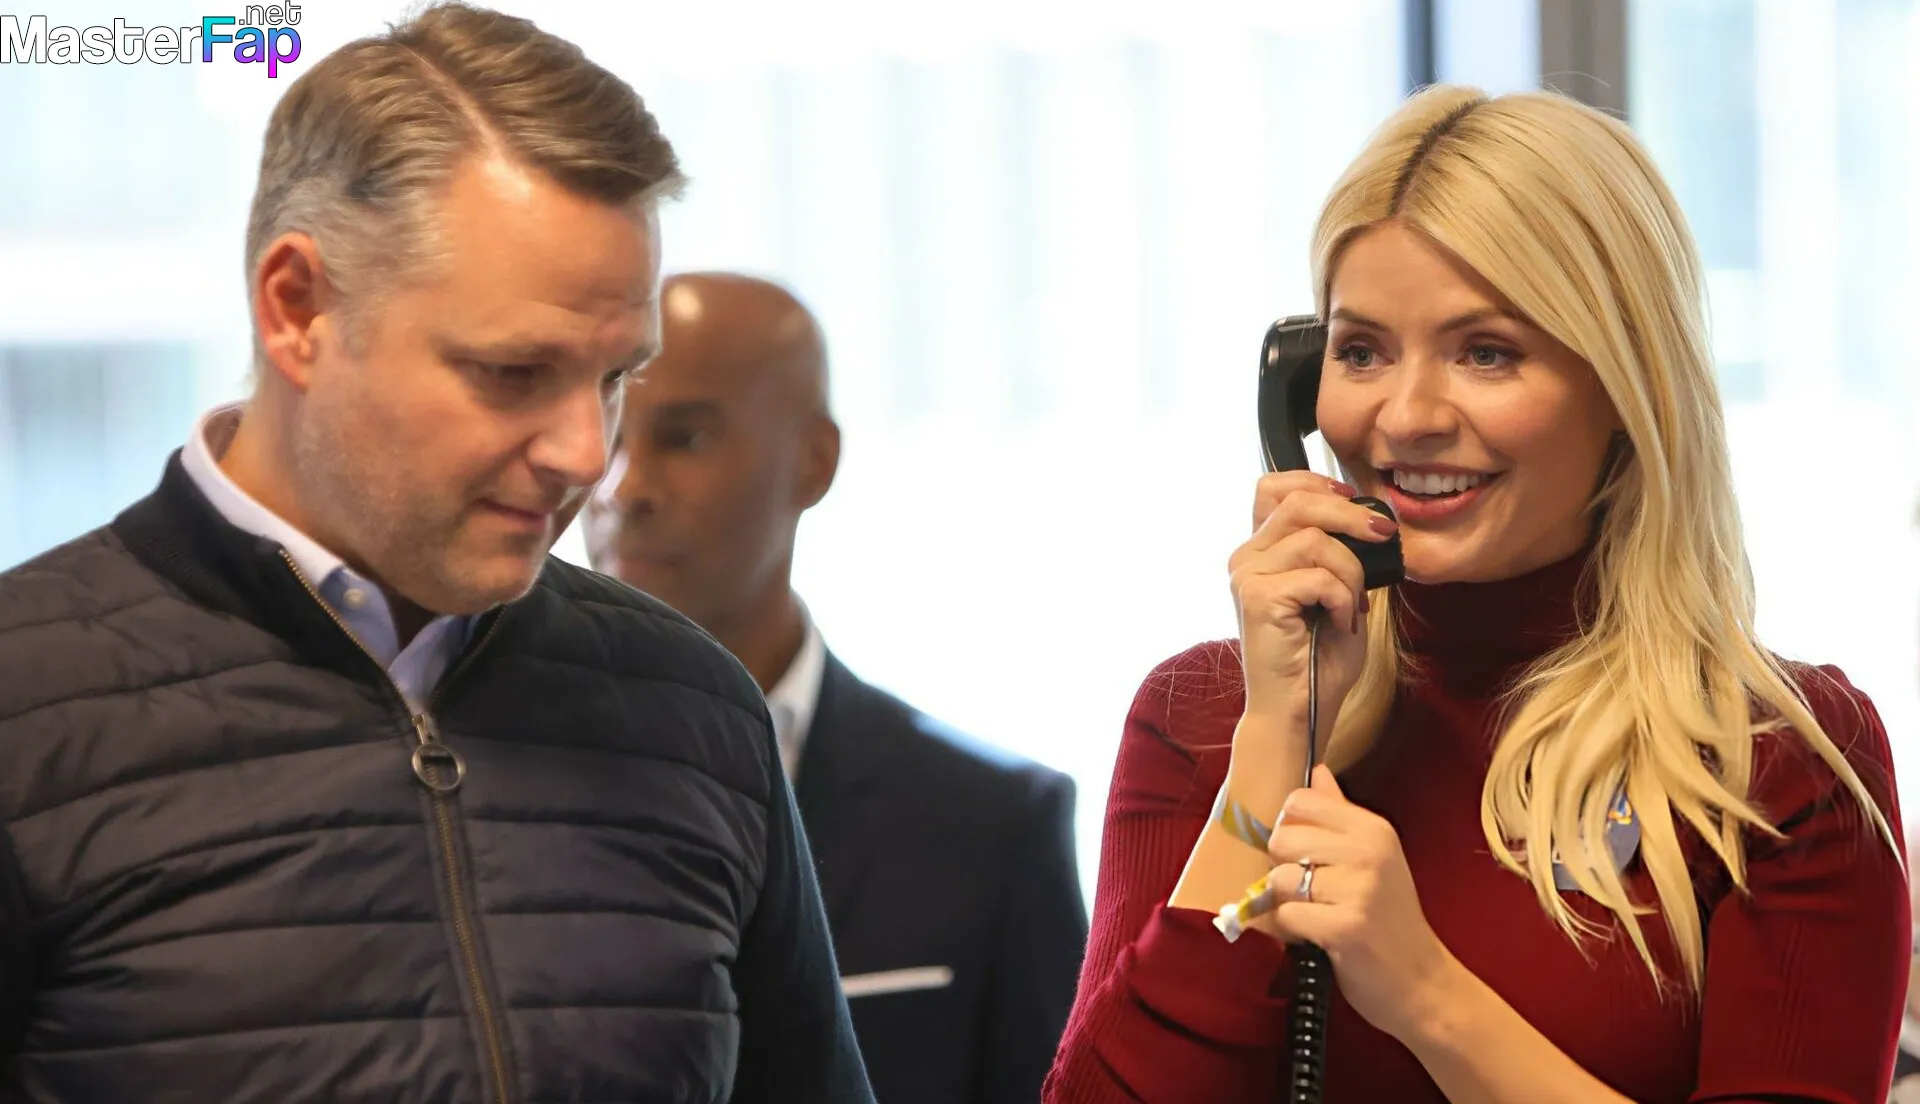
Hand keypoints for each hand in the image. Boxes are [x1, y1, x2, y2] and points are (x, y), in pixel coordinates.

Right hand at [1228, 471, 1396, 744]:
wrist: (1299, 712)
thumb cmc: (1318, 659)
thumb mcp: (1337, 592)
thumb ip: (1339, 552)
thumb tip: (1372, 521)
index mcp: (1260, 552)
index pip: (1273, 486)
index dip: (1317, 482)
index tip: (1354, 503)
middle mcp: (1246, 558)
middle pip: (1298, 500)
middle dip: (1351, 515)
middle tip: (1384, 536)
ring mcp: (1247, 576)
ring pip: (1315, 538)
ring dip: (1351, 571)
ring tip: (1354, 606)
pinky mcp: (1259, 598)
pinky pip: (1320, 577)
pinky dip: (1345, 600)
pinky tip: (1343, 624)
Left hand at [1254, 765, 1458, 1042]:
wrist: (1422, 982)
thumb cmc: (1390, 919)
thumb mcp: (1374, 857)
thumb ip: (1340, 813)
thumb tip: (1317, 771)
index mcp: (1373, 828)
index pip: (1299, 802)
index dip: (1290, 829)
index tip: (1307, 856)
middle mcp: (1369, 851)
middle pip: (1282, 838)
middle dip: (1286, 869)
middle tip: (1315, 892)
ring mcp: (1359, 889)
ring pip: (1281, 879)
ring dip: (1290, 903)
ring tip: (1318, 915)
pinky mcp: (1345, 927)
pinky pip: (1288, 916)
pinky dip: (1294, 931)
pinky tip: (1319, 936)